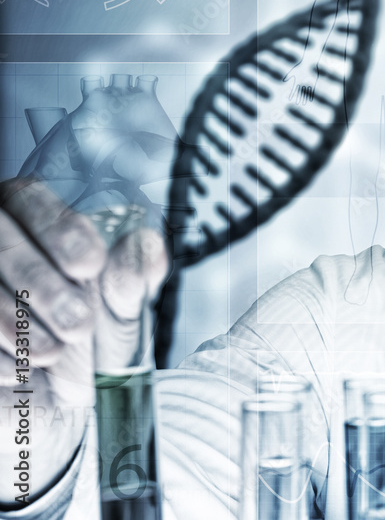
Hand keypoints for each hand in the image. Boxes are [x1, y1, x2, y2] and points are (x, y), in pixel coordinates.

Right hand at [0, 179, 167, 504]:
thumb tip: (144, 246)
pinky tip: (20, 371)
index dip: (58, 229)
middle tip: (78, 322)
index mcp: (28, 223)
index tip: (90, 265)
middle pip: (0, 242)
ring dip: (13, 321)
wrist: (56, 411)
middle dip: (39, 283)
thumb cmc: (87, 349)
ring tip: (53, 351)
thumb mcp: (119, 315)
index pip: (29, 200)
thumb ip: (132, 280)